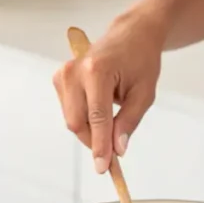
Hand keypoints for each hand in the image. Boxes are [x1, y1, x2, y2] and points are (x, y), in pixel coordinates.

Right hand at [52, 7, 164, 173]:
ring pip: (71, 120)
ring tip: (111, 120)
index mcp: (97, 70)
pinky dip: (84, 119)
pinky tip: (99, 108)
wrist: (130, 34)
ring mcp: (63, 74)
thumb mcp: (144, 94)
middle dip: (93, 141)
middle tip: (113, 152)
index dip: (100, 146)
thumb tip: (117, 150)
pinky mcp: (59, 78)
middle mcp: (74, 71)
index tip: (103, 168)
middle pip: (76, 122)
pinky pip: (69, 111)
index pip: (97, 117)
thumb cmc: (140, 61)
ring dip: (90, 129)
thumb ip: (128, 123)